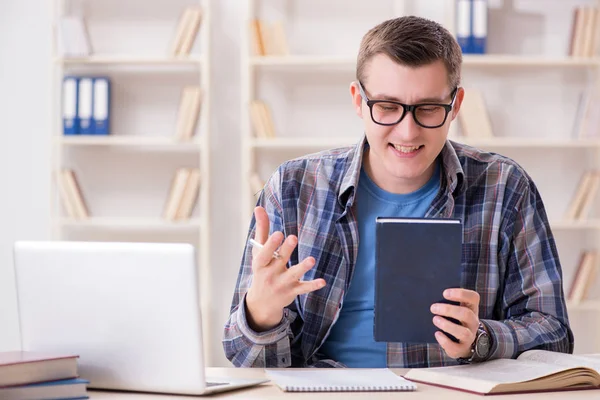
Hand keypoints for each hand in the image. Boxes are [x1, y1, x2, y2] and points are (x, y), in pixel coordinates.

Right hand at [245, 206, 325, 331]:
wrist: (262, 302)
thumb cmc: (262, 270)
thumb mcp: (258, 252)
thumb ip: (262, 229)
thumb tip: (259, 207)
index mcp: (260, 263)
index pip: (264, 254)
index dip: (270, 244)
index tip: (278, 232)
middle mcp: (270, 274)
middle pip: (279, 260)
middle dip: (286, 249)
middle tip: (293, 237)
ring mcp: (282, 283)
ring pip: (293, 274)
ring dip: (302, 267)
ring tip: (311, 259)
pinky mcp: (292, 291)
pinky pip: (303, 288)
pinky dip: (312, 285)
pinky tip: (322, 281)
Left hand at [430, 288, 479, 358]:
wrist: (462, 343)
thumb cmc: (454, 320)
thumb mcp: (455, 309)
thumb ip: (447, 301)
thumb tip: (429, 293)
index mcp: (471, 308)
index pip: (473, 297)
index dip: (461, 294)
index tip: (444, 293)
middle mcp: (473, 322)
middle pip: (466, 314)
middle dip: (448, 310)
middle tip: (433, 308)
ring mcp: (469, 336)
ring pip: (463, 332)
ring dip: (447, 325)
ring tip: (435, 320)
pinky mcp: (462, 349)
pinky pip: (455, 347)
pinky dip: (445, 341)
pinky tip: (437, 334)